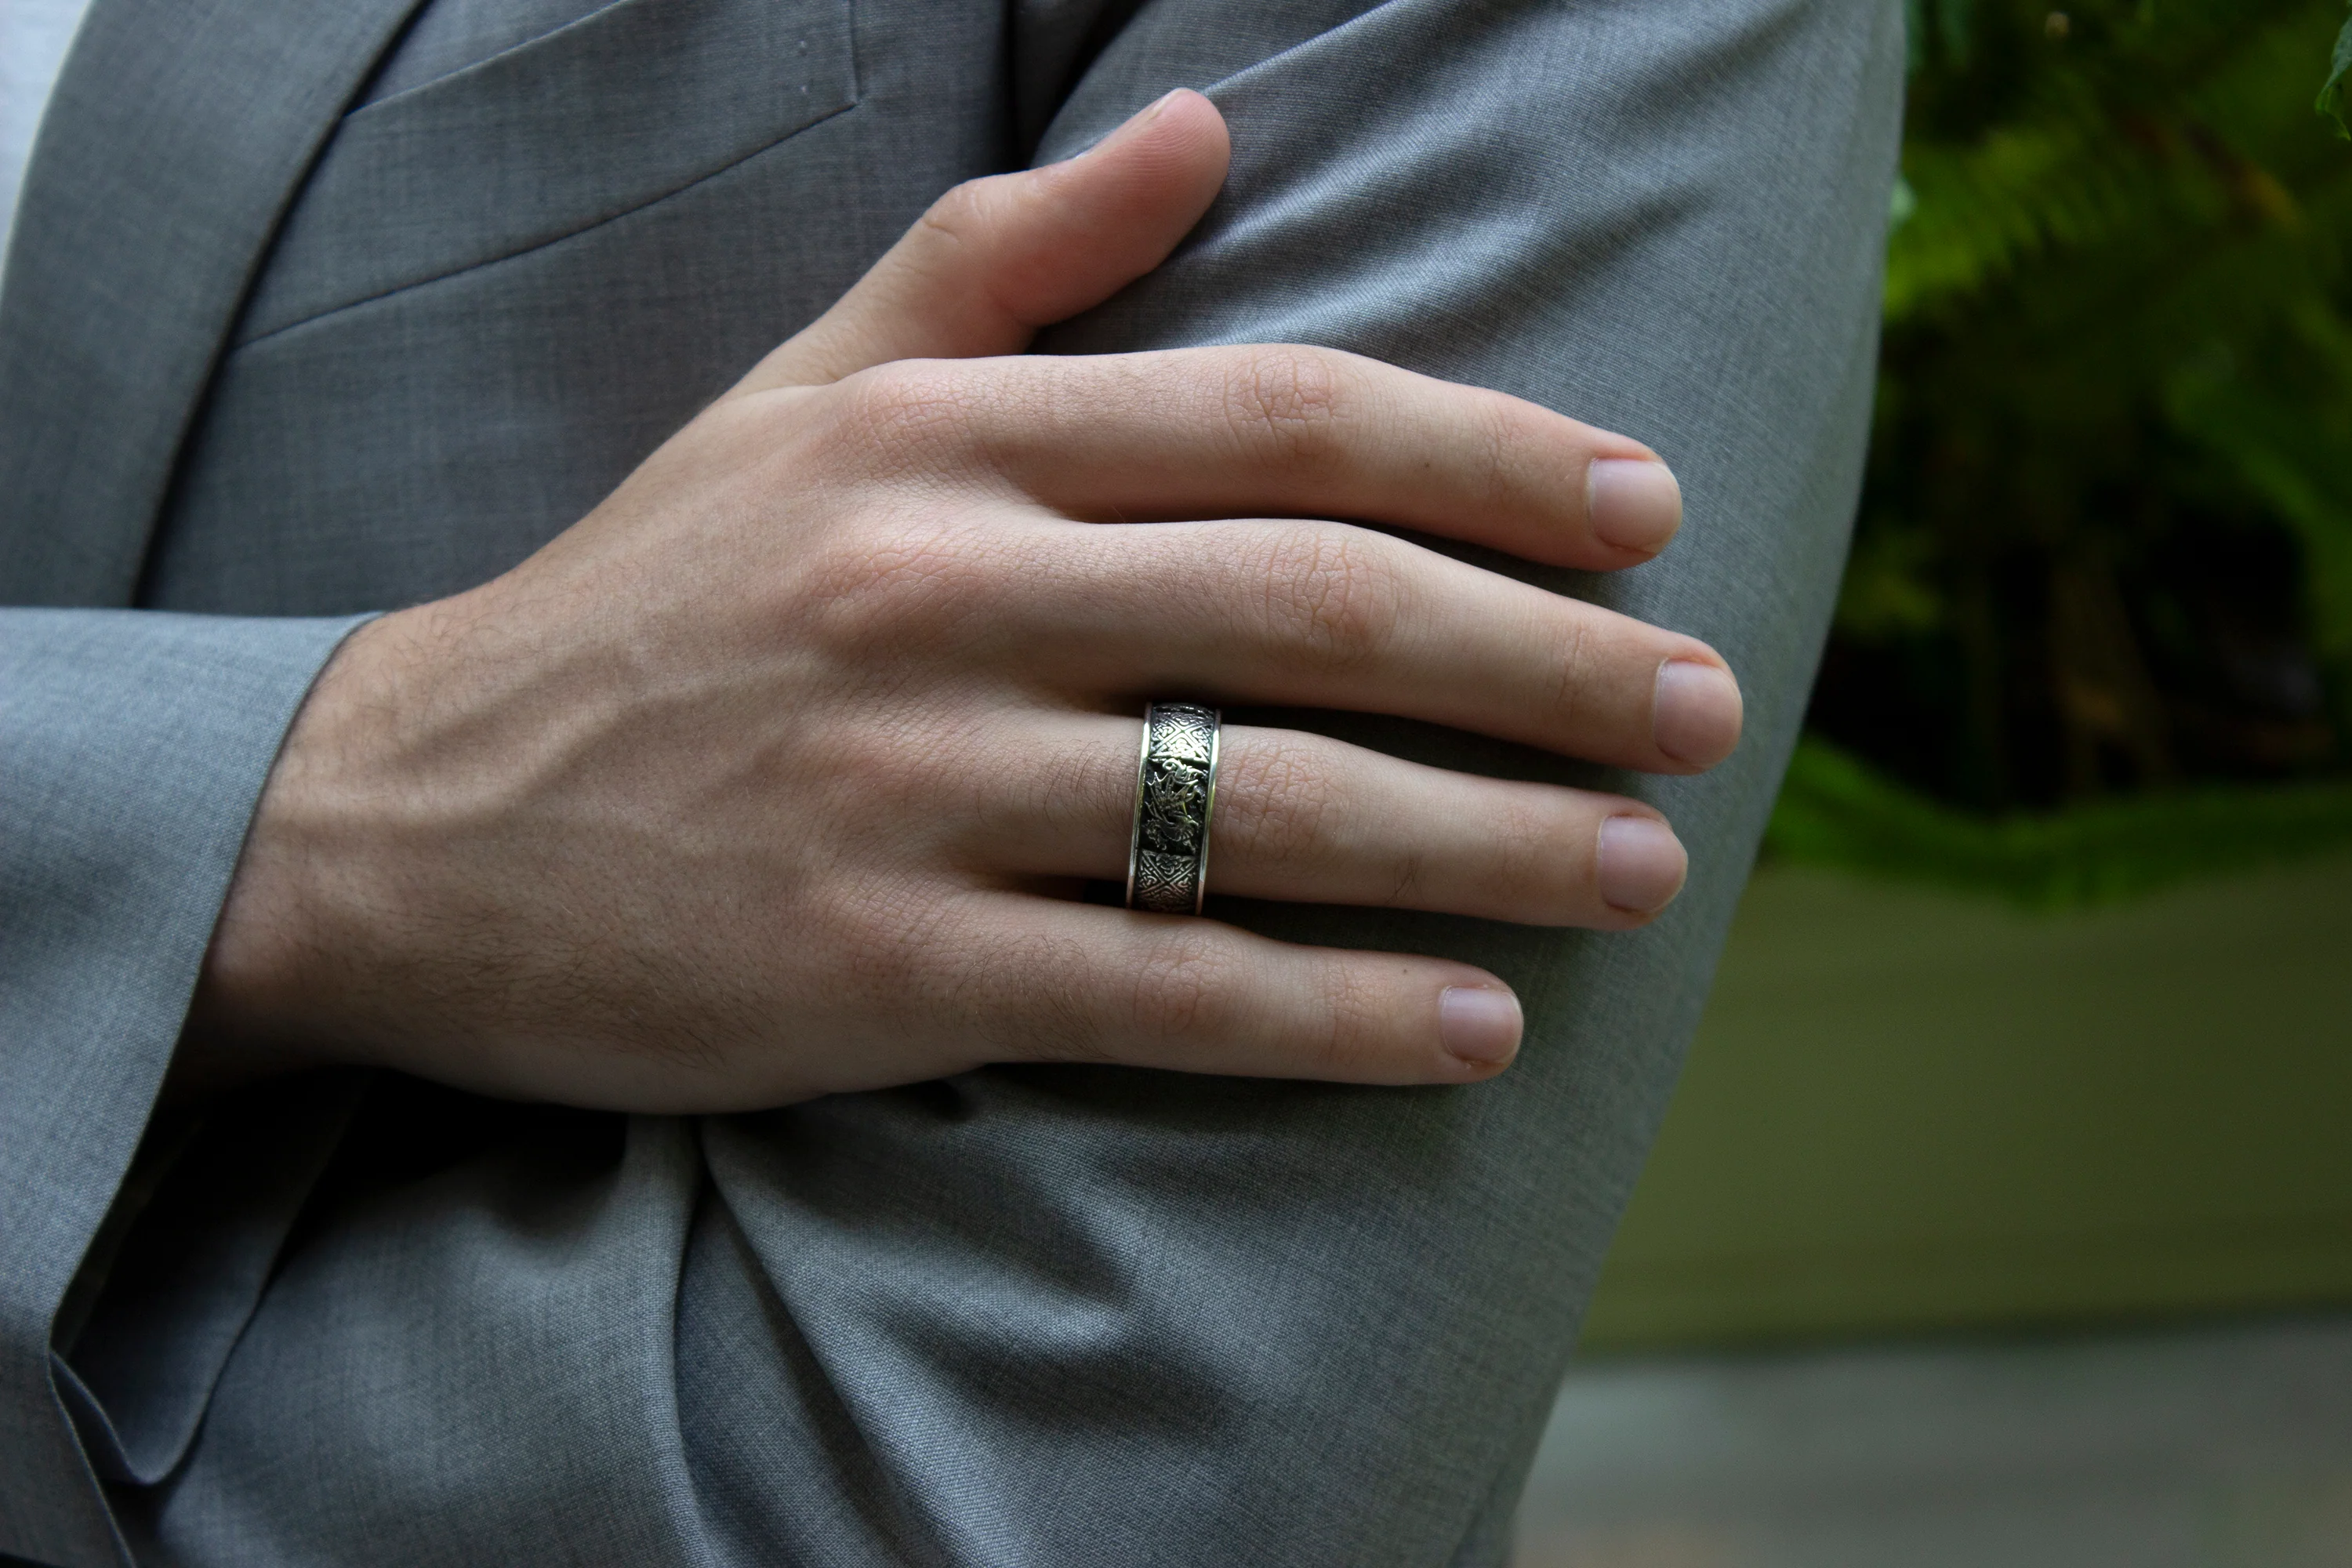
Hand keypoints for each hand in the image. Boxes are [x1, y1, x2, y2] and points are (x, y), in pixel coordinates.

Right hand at [184, 90, 1741, 1110]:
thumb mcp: (797, 387)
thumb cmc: (647, 599)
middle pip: (1317, 606)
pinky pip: (1161, 992)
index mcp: (941, 437)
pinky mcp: (875, 969)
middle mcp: (938, 590)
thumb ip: (1004, 255)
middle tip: (1707, 712)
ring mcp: (908, 785)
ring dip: (1486, 843)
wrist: (402, 818)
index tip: (1649, 513)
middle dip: (1545, 661)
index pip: (1280, 418)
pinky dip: (1335, 1012)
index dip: (1493, 459)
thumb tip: (1208, 127)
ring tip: (1639, 873)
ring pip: (1262, 808)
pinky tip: (1475, 1030)